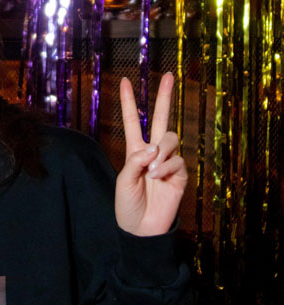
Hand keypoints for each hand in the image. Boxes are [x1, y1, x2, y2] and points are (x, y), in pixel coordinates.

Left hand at [115, 73, 187, 236]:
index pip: (134, 121)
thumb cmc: (127, 205)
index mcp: (135, 151)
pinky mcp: (181, 174)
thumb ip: (136, 160)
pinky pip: (178, 160)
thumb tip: (155, 147)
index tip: (125, 81)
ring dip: (161, 152)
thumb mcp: (123, 180)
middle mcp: (153, 152)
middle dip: (164, 97)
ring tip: (152, 172)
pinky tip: (159, 179)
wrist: (141, 229)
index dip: (130, 102)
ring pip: (171, 139)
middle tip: (169, 75)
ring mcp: (169, 162)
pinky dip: (166, 168)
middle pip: (161, 119)